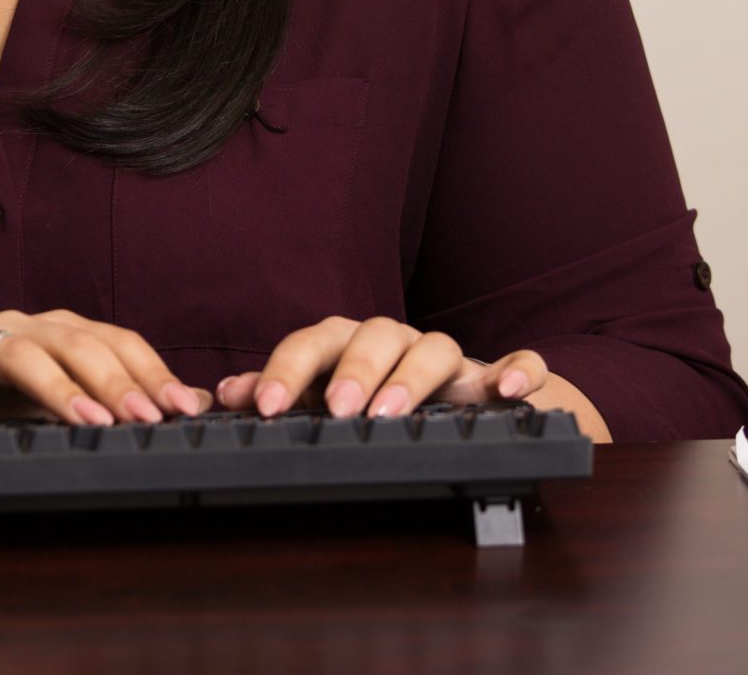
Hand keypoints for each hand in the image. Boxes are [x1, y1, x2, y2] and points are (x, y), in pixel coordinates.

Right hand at [0, 309, 217, 426]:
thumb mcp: (71, 402)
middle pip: (78, 345)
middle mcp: (27, 329)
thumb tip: (198, 402)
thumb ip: (129, 398)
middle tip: (145, 419)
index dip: (151, 373)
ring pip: (22, 354)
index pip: (118, 344)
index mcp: (64, 334)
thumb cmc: (3, 402)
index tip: (183, 409)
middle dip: (116, 383)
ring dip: (57, 386)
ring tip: (87, 418)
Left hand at [214, 315, 548, 420]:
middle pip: (378, 333)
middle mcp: (402, 344)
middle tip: (336, 409)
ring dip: (414, 376)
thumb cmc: (382, 404)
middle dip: (354, 368)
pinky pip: (522, 363)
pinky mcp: (501, 379)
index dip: (287, 367)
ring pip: (438, 346)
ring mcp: (454, 360)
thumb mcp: (326, 404)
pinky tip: (506, 390)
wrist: (467, 412)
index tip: (265, 404)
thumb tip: (225, 393)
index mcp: (353, 346)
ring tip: (392, 413)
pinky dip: (518, 370)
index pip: (316, 341)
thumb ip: (281, 396)